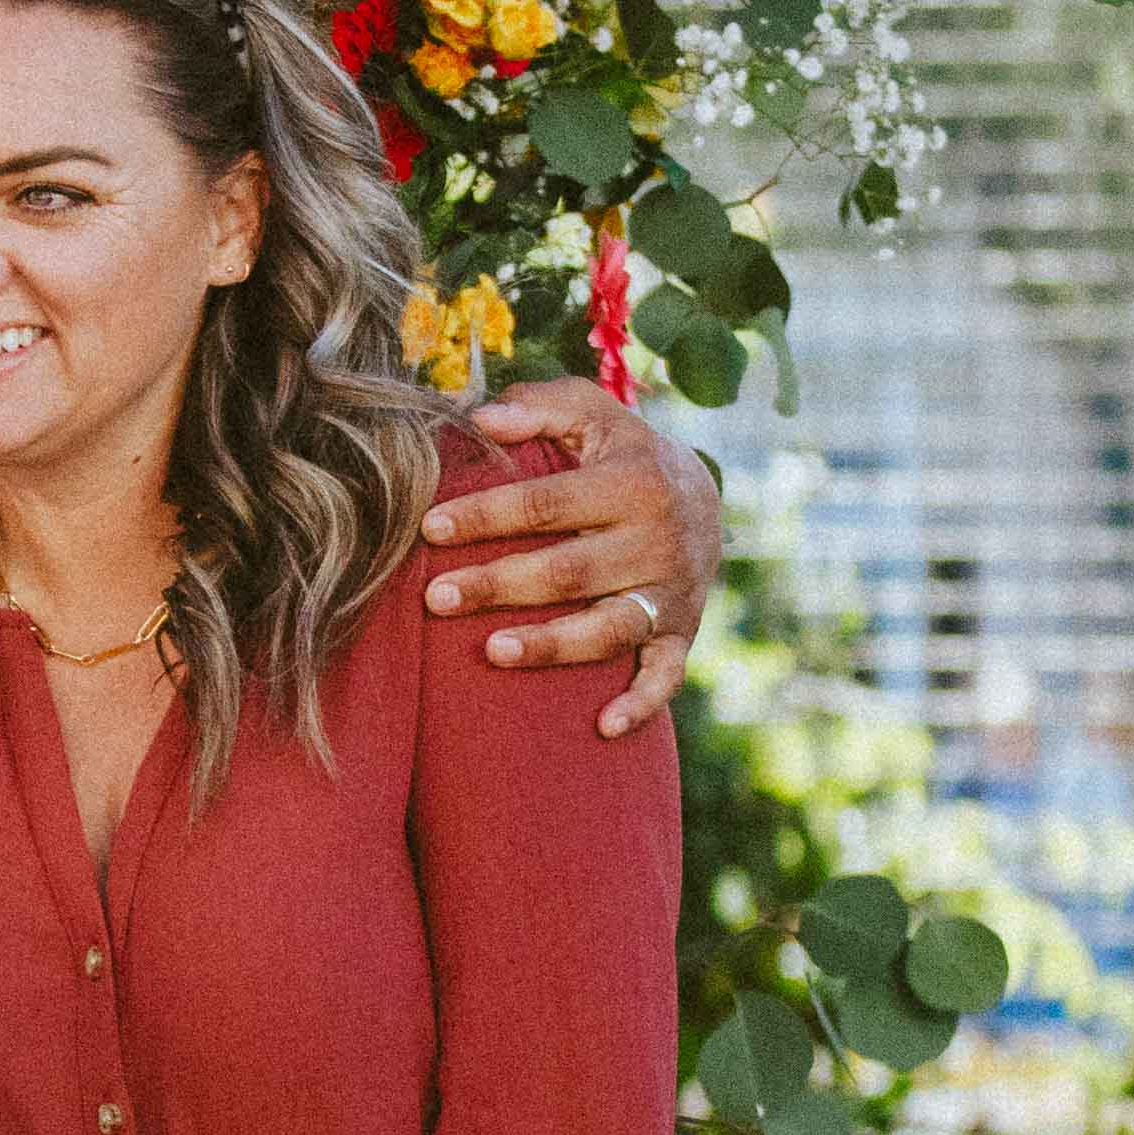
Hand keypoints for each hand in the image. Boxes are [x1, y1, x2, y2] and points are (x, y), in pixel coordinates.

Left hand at [422, 384, 722, 739]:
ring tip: (493, 652)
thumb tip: (480, 419)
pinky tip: (602, 727)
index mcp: (632, 483)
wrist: (704, 498)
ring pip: (608, 628)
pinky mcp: (682, 634)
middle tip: (436, 597)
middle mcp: (657, 540)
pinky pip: (666, 676)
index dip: (487, 515)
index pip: (547, 502)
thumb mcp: (591, 416)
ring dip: (552, 645)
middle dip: (500, 584)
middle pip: (569, 570)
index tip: (429, 527)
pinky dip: (640, 705)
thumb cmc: (622, 455)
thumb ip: (541, 407)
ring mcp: (670, 593)